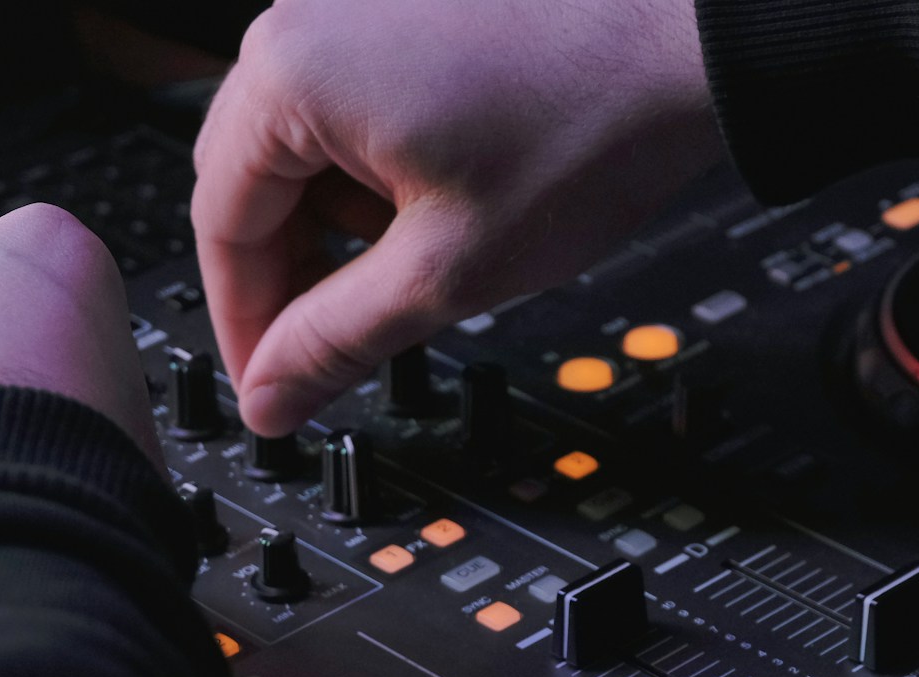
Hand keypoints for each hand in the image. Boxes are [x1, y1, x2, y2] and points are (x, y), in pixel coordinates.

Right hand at [192, 0, 723, 435]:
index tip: (272, 385)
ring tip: (416, 262)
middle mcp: (305, 15)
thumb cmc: (594, 122)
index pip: (218, 225)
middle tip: (334, 347)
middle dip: (290, 273)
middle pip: (249, 177)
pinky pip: (348, 96)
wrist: (700, 34)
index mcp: (289, 74)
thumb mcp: (447, 270)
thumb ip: (338, 341)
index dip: (244, 323)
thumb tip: (272, 396)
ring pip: (302, 141)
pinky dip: (371, 165)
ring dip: (337, 220)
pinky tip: (434, 201)